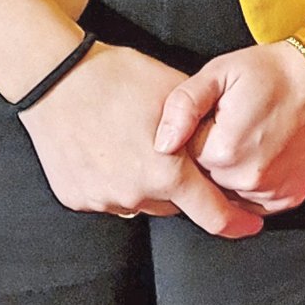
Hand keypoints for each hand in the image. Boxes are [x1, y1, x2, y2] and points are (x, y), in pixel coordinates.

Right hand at [17, 41, 263, 238]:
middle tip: (174, 156)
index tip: (250, 226)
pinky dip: (115, 182)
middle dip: (183, 188)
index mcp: (168, 173)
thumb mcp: (176, 93)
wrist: (54, 79)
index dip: (237, 223)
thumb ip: (201, 126)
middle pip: (175, 205)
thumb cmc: (119, 78)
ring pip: (141, 202)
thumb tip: (220, 142)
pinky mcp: (76, 199)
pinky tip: (107, 151)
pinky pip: (108, 198)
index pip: (213, 214)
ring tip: (134, 146)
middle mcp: (136, 195)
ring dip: (147, 186)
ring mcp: (103, 201)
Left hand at [157, 42, 304, 213]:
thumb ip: (183, 106)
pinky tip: (262, 155)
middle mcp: (247, 179)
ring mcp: (271, 192)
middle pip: (207, 179)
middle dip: (212, 156)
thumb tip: (161, 144)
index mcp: (223, 151)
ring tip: (251, 137)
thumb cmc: (271, 71)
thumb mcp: (219, 73)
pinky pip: (255, 202)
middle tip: (233, 126)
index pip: (186, 159)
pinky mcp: (289, 197)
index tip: (214, 118)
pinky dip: (252, 184)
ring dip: (231, 173)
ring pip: (229, 193)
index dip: (196, 136)